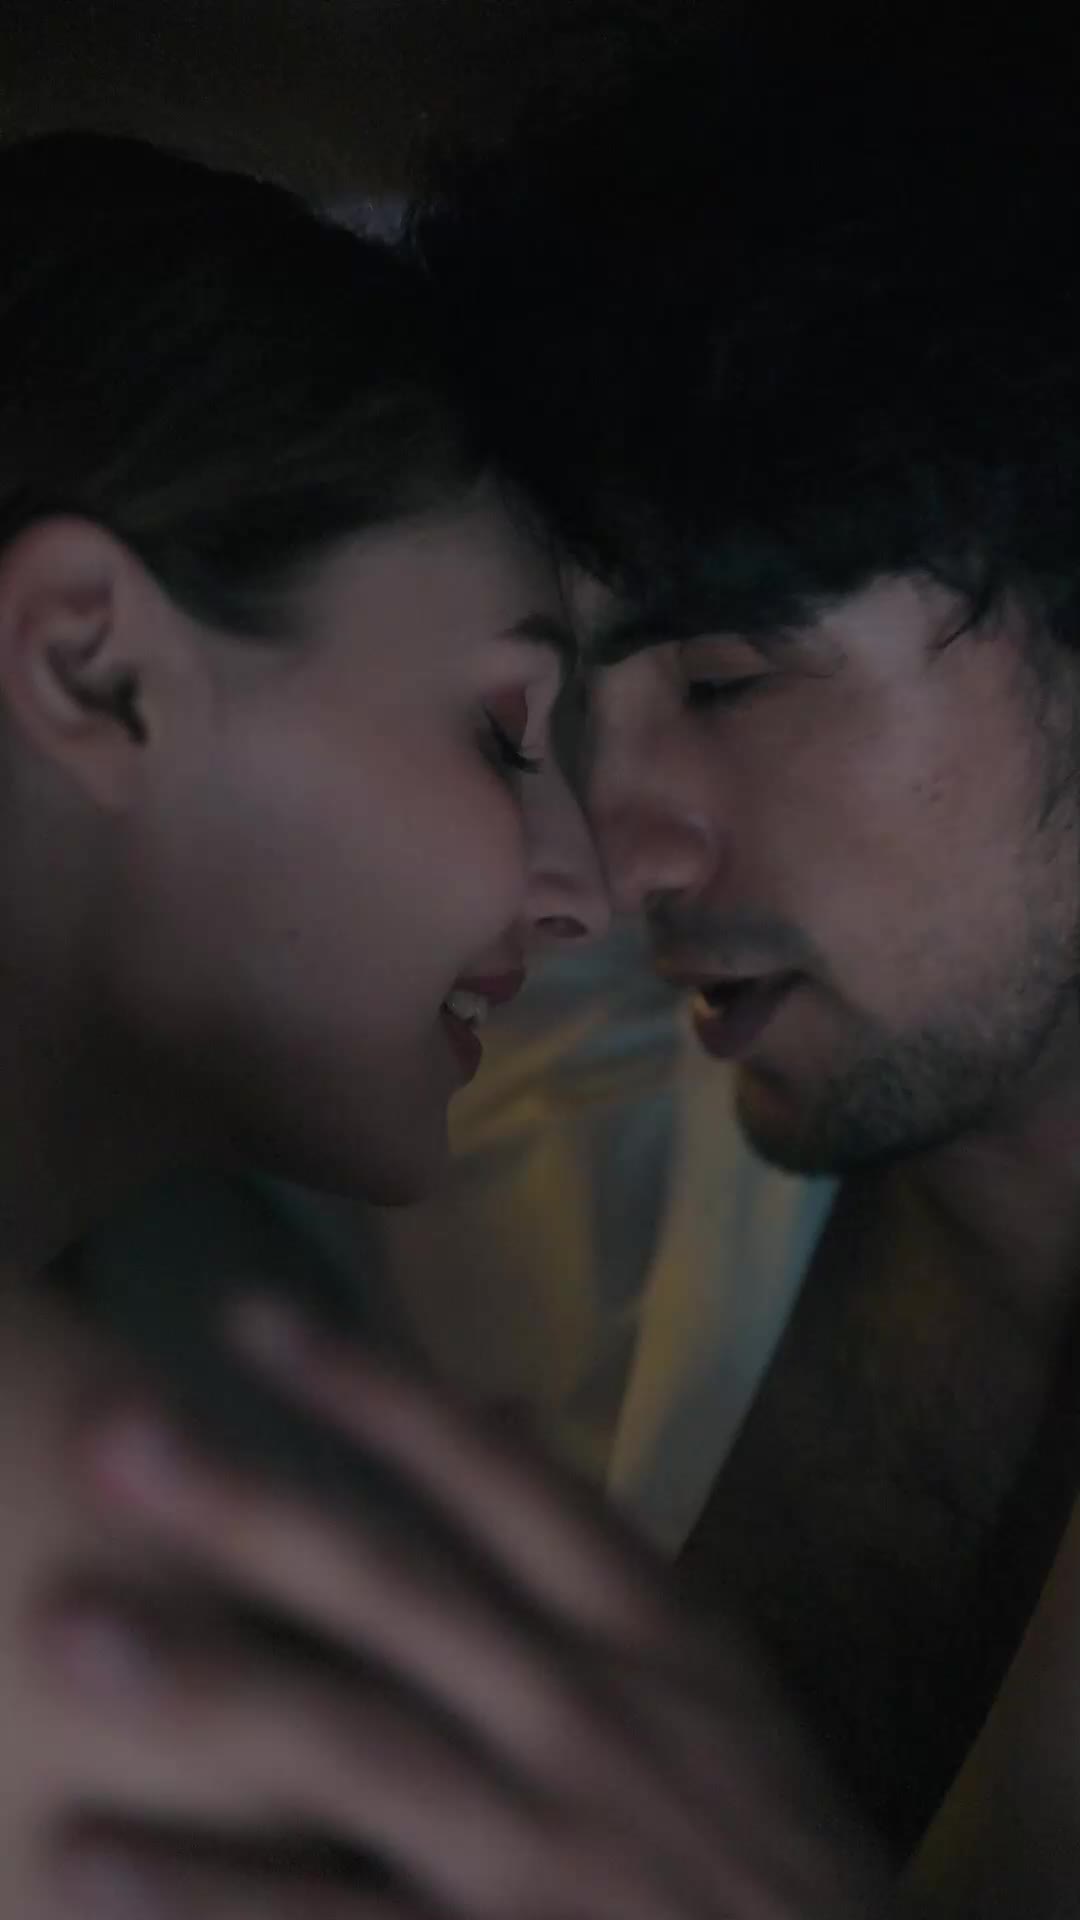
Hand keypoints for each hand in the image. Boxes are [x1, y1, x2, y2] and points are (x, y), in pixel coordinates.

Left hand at [31, 1298, 897, 1918]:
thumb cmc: (772, 1840)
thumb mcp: (723, 1676)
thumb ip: (604, 1550)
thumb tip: (494, 1407)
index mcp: (653, 1633)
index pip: (498, 1481)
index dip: (374, 1392)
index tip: (250, 1319)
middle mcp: (592, 1721)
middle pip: (397, 1591)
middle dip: (253, 1510)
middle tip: (116, 1441)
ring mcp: (544, 1852)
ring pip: (355, 1747)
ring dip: (208, 1691)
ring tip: (74, 1641)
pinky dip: (214, 1900)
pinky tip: (96, 1869)